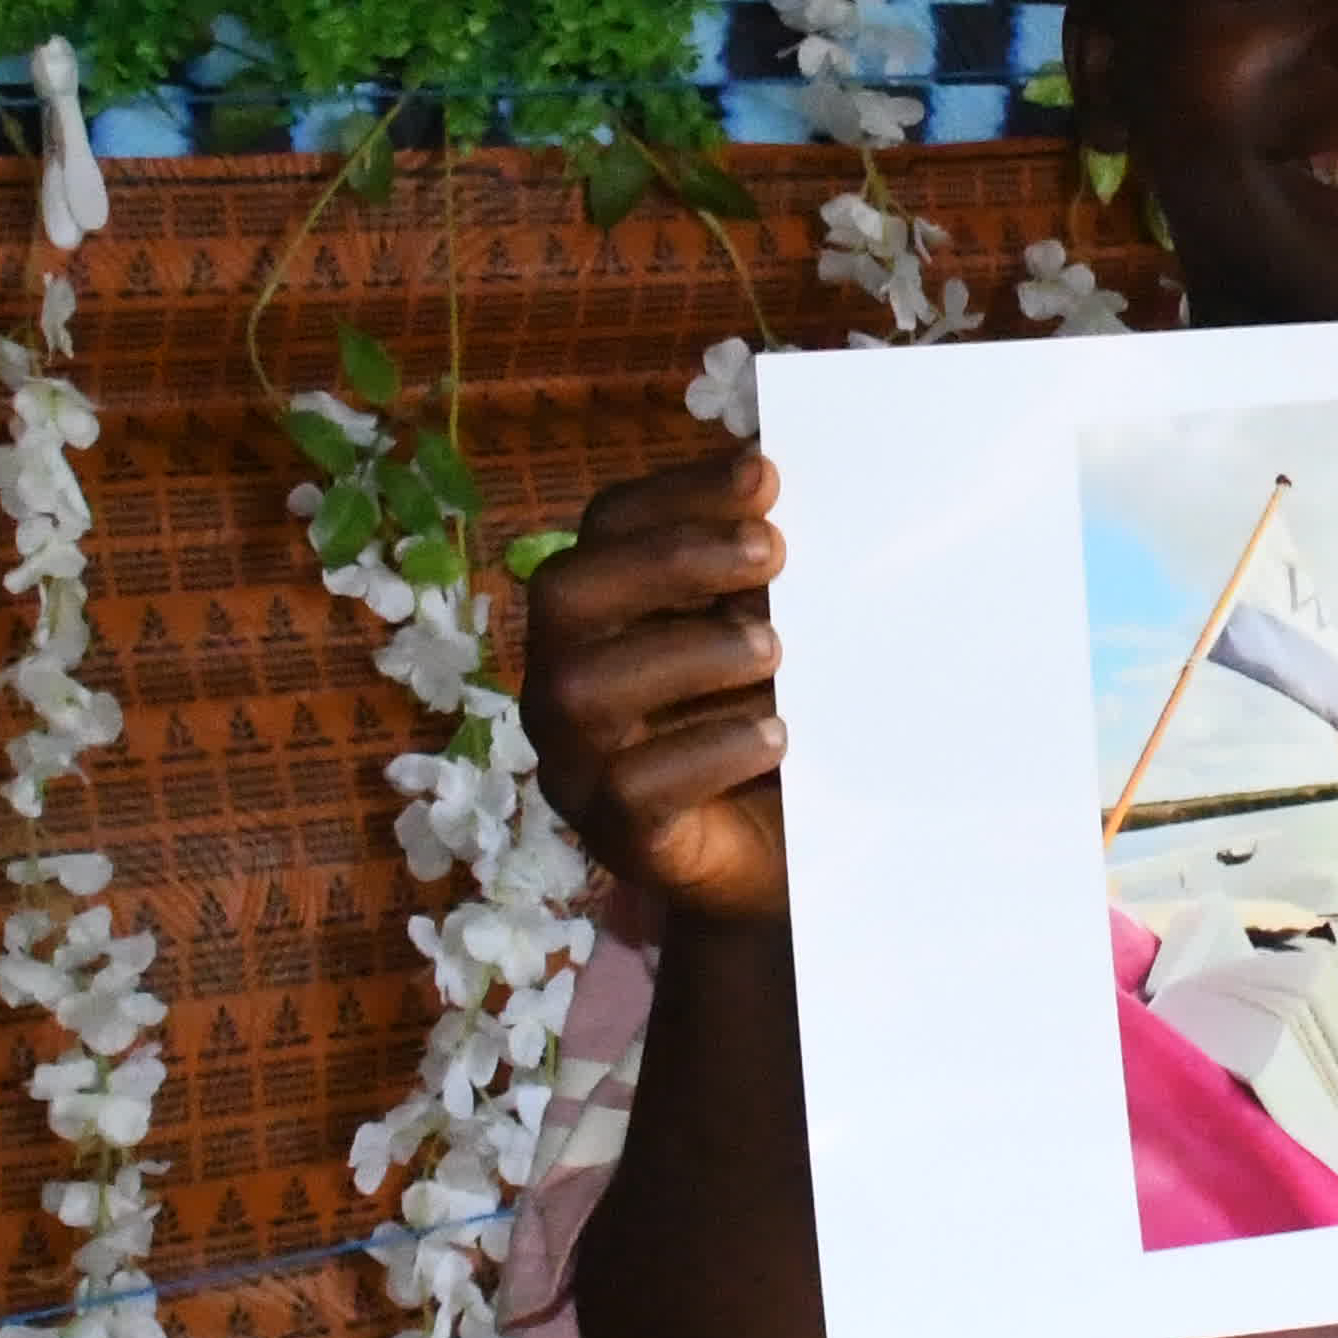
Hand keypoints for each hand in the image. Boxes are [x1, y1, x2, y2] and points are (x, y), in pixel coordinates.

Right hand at [524, 447, 791, 927]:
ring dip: (688, 652)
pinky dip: (708, 751)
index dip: (678, 493)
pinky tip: (774, 734)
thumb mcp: (760, 635)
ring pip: (583, 689)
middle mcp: (562, 680)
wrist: (775, 861)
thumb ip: (755, 573)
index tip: (766, 476)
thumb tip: (775, 478)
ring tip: (775, 648)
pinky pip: (632, 788)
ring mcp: (576, 761)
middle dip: (670, 560)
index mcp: (595, 614)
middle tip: (773, 553)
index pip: (605, 528)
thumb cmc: (760, 724)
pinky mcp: (615, 835)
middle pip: (566, 592)